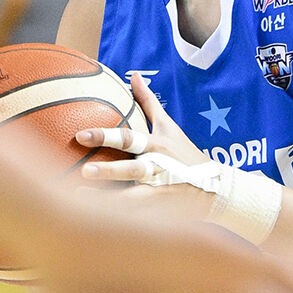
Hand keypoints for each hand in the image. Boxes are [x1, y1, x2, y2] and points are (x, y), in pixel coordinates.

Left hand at [73, 72, 212, 213]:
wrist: (214, 187)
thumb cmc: (185, 152)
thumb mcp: (169, 126)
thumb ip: (148, 102)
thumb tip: (134, 75)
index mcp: (157, 146)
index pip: (129, 139)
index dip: (105, 136)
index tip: (81, 135)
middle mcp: (158, 168)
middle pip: (132, 169)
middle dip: (108, 171)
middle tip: (84, 170)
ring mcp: (159, 191)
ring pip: (131, 197)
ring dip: (105, 199)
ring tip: (78, 198)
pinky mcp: (160, 211)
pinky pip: (136, 214)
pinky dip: (117, 215)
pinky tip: (92, 217)